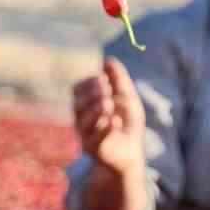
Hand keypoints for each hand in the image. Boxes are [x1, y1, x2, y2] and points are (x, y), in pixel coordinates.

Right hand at [72, 57, 146, 174]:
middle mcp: (81, 119)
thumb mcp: (127, 96)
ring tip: (109, 105)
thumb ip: (118, 78)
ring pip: (81, 121)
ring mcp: (85, 135)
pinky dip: (105, 129)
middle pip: (77, 103)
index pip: (78, 88)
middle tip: (107, 91)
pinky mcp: (93, 150)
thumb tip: (108, 60)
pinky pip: (94, 139)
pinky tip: (115, 122)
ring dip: (96, 109)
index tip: (105, 79)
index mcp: (86, 104)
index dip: (89, 82)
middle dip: (92, 94)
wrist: (132, 150)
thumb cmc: (126, 121)